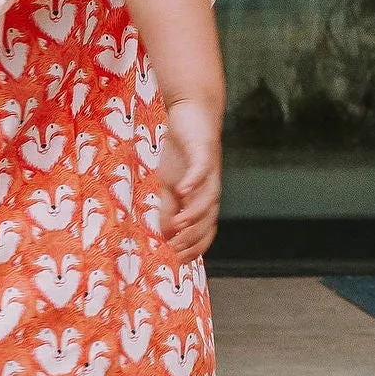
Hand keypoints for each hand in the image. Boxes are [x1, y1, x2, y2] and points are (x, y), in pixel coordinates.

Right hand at [155, 97, 220, 262]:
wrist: (192, 113)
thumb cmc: (181, 151)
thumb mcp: (169, 184)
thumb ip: (168, 209)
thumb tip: (164, 236)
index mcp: (202, 200)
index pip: (204, 232)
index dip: (194, 248)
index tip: (177, 261)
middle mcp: (210, 190)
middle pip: (207, 221)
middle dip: (192, 238)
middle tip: (174, 251)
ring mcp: (209, 173)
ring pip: (207, 200)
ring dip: (193, 215)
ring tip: (178, 226)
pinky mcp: (204, 153)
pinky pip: (201, 171)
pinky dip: (193, 182)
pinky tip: (182, 191)